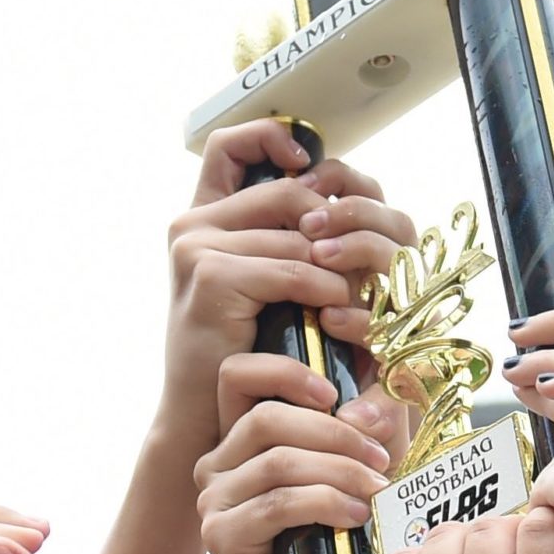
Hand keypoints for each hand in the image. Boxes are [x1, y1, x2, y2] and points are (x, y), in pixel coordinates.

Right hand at [162, 124, 416, 440]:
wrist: (202, 415)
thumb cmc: (241, 356)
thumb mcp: (262, 290)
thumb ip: (283, 244)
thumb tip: (338, 200)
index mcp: (201, 219)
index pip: (231, 145)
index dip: (272, 138)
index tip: (310, 165)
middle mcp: (191, 224)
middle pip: (286, 191)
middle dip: (335, 222)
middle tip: (361, 257)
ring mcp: (196, 246)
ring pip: (297, 235)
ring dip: (339, 266)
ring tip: (361, 295)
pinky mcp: (210, 275)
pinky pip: (292, 268)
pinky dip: (324, 291)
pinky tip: (338, 314)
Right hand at [196, 353, 401, 553]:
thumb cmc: (347, 529)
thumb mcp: (367, 460)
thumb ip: (371, 421)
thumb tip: (363, 409)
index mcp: (241, 434)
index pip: (238, 375)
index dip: (284, 371)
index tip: (335, 392)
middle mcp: (217, 463)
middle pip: (267, 418)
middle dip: (335, 435)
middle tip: (382, 460)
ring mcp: (213, 500)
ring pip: (277, 462)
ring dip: (339, 472)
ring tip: (376, 491)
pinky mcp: (220, 537)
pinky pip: (277, 504)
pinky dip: (324, 503)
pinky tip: (355, 516)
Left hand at [294, 158, 418, 356]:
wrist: (313, 416)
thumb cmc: (293, 345)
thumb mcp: (288, 287)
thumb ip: (295, 242)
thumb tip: (283, 185)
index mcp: (371, 252)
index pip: (370, 195)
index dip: (342, 179)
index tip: (302, 180)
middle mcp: (397, 278)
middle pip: (397, 222)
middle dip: (352, 211)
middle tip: (309, 223)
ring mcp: (409, 316)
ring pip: (402, 262)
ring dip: (361, 250)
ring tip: (319, 257)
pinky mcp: (407, 360)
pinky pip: (393, 327)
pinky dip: (361, 319)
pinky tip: (330, 318)